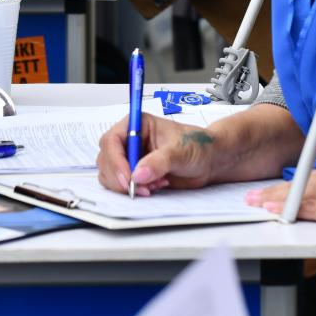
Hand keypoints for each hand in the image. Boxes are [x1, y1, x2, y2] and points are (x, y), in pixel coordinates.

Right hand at [96, 114, 222, 195]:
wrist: (210, 161)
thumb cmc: (197, 146)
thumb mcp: (180, 151)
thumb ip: (159, 161)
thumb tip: (138, 174)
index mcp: (136, 125)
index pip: (112, 141)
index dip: (116, 161)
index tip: (128, 178)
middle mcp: (129, 141)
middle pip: (106, 159)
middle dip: (120, 177)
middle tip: (138, 189)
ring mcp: (130, 158)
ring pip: (109, 174)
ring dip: (127, 186)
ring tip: (153, 186)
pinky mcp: (134, 174)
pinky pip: (121, 185)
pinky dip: (133, 190)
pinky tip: (155, 187)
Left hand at [244, 160, 315, 247]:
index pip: (308, 177)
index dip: (286, 186)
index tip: (269, 191)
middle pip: (300, 184)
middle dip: (274, 192)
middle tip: (252, 198)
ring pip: (303, 194)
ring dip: (279, 201)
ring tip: (259, 207)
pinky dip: (298, 211)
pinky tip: (284, 216)